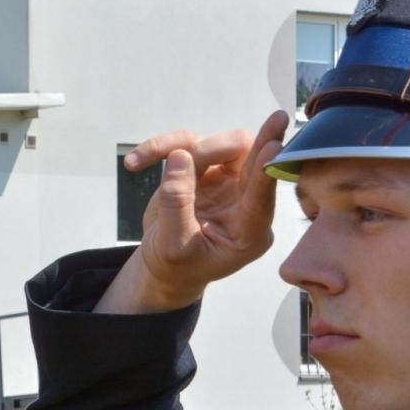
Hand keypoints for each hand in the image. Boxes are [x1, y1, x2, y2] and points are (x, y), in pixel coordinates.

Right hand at [96, 111, 288, 313]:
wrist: (164, 266)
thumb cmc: (176, 266)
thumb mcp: (173, 246)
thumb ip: (177, 204)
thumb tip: (180, 156)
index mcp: (249, 231)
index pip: (262, 196)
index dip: (266, 169)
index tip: (274, 144)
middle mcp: (243, 200)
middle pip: (245, 156)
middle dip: (216, 149)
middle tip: (187, 153)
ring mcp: (226, 182)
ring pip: (215, 144)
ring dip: (178, 147)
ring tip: (138, 164)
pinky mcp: (204, 169)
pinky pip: (186, 143)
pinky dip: (158, 148)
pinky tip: (134, 163)